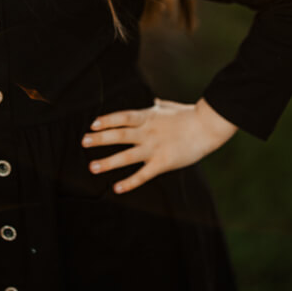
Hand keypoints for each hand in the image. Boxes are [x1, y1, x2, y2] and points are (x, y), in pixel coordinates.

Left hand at [81, 96, 238, 194]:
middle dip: (99, 139)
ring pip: (126, 156)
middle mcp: (147, 132)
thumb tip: (155, 101)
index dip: (106, 120)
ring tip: (92, 167)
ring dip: (107, 162)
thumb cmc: (190, 115)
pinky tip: (117, 188)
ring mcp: (154, 148)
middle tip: (84, 142)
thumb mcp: (170, 107)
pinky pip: (143, 175)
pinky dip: (129, 182)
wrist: (207, 126)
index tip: (92, 124)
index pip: (122, 117)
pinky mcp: (162, 163)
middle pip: (118, 135)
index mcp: (148, 117)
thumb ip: (159, 106)